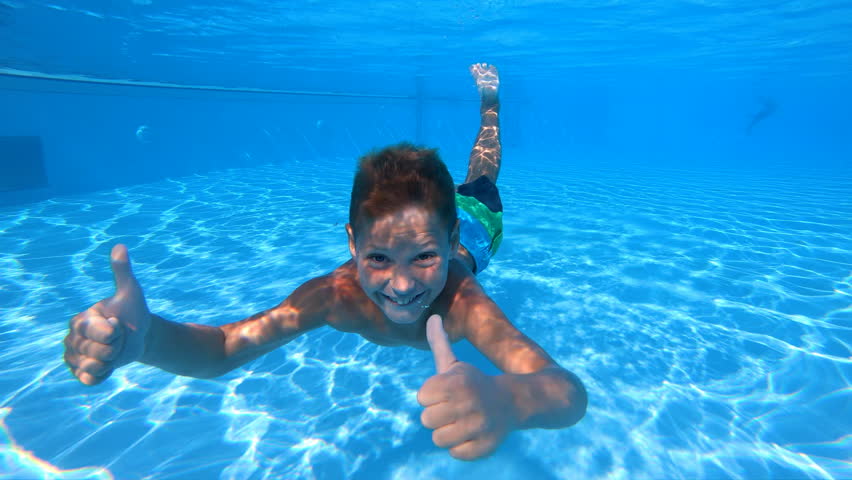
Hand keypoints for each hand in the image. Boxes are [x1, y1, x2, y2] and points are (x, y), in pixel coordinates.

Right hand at [64, 244, 151, 384]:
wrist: (138, 336)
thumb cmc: (132, 312)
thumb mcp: (131, 292)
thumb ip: (122, 272)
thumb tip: (120, 246)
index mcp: (80, 320)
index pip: (104, 333)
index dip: (117, 332)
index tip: (118, 323)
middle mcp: (71, 338)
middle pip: (99, 353)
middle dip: (116, 347)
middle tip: (118, 339)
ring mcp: (73, 357)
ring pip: (95, 367)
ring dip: (111, 362)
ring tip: (112, 351)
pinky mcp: (79, 373)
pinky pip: (91, 380)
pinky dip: (103, 375)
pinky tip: (107, 365)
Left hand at [417, 314, 515, 460]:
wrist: (513, 401)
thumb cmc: (475, 383)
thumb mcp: (456, 364)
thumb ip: (439, 343)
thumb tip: (432, 317)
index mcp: (455, 382)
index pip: (421, 397)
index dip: (432, 396)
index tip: (449, 392)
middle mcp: (467, 403)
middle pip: (426, 420)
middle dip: (439, 415)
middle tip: (457, 408)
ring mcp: (477, 427)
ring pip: (438, 439)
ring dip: (449, 432)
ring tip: (463, 421)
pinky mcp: (484, 447)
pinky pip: (456, 453)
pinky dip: (463, 446)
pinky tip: (474, 433)